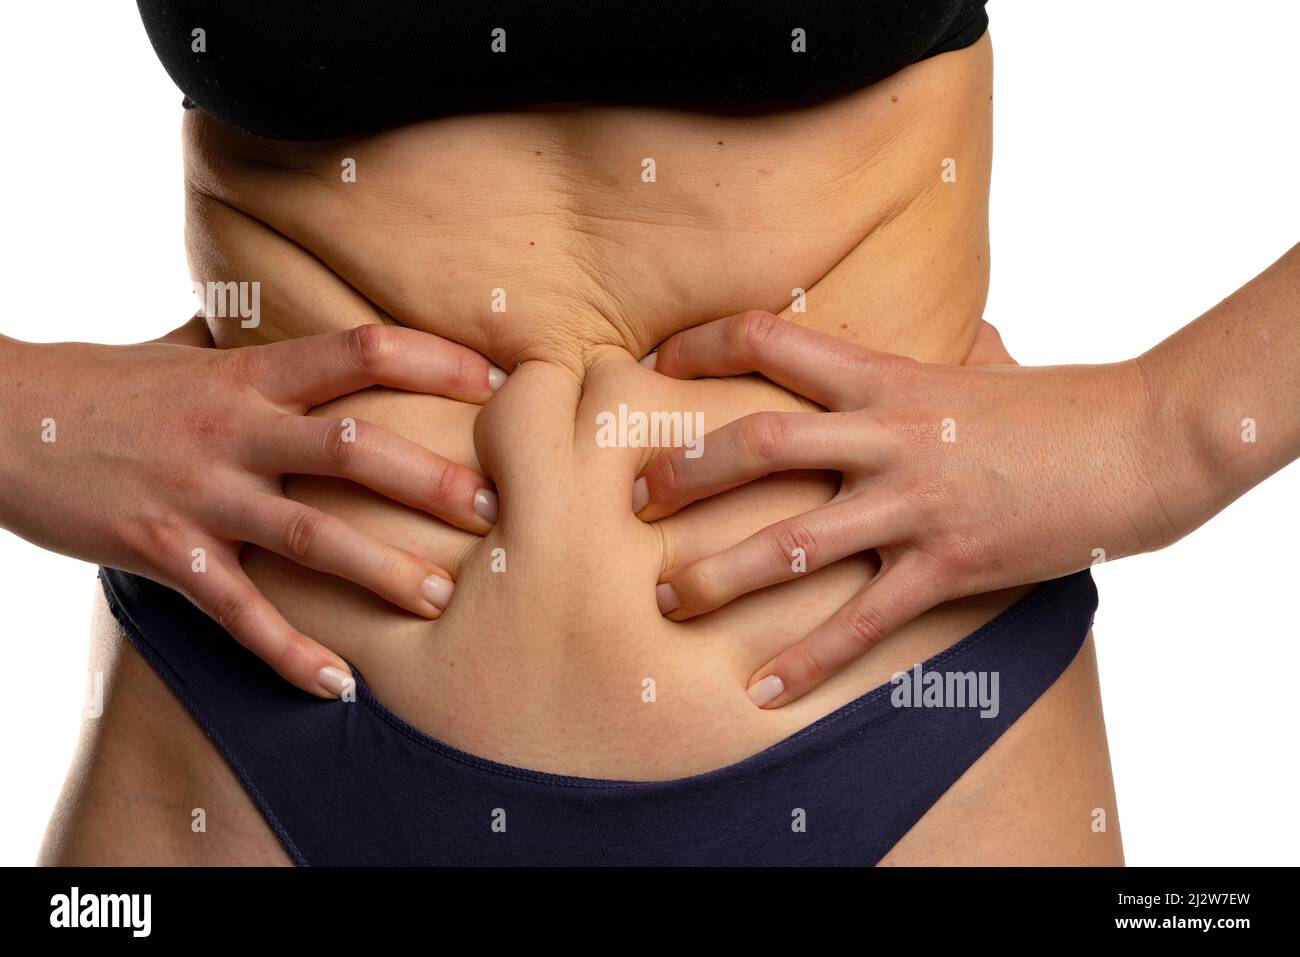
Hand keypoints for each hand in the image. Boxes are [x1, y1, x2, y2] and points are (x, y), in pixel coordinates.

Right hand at [0, 321, 504, 696]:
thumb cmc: (101, 384)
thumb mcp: (184, 350)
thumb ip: (252, 345)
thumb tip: (304, 325)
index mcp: (248, 374)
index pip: (360, 350)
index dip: (435, 359)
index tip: (497, 381)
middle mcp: (234, 430)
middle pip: (352, 446)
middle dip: (429, 480)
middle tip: (493, 510)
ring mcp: (201, 494)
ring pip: (309, 534)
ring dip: (382, 570)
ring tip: (441, 598)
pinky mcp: (164, 553)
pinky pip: (238, 612)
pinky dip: (288, 652)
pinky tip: (336, 685)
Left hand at [634, 311, 1172, 707]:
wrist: (1143, 444)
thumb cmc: (1065, 404)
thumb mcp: (993, 366)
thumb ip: (958, 351)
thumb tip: (964, 331)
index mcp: (890, 379)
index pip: (775, 339)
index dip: (706, 344)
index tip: (659, 363)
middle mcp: (890, 438)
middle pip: (758, 447)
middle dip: (684, 474)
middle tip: (635, 503)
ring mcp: (916, 505)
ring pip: (793, 542)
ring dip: (720, 573)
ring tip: (667, 599)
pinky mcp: (949, 566)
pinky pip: (862, 621)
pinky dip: (809, 661)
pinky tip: (764, 692)